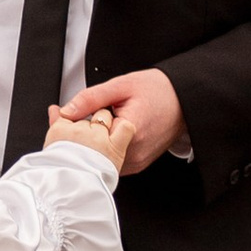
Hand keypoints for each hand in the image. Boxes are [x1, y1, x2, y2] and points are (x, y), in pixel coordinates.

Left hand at [55, 66, 185, 170]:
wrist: (184, 99)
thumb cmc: (157, 90)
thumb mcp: (121, 86)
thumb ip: (92, 98)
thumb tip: (66, 110)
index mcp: (129, 130)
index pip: (87, 138)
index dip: (75, 127)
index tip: (69, 118)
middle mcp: (134, 151)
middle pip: (94, 153)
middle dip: (82, 140)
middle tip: (80, 121)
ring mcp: (138, 161)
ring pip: (103, 161)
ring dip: (94, 148)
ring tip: (97, 128)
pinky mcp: (140, 164)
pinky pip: (114, 163)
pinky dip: (106, 153)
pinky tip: (107, 137)